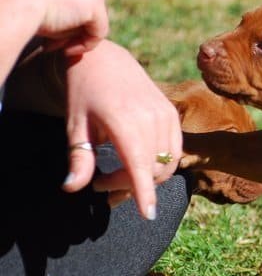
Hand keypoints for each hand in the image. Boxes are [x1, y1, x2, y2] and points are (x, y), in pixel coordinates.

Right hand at [0, 0, 169, 68]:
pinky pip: (97, 33)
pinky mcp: (94, 0)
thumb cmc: (13, 3)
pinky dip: (81, 43)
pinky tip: (60, 42)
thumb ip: (68, 4)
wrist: (4, 2)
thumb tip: (84, 34)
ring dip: (75, 35)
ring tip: (50, 34)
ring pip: (95, 22)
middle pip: (101, 1)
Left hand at [60, 40, 181, 219]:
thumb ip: (78, 159)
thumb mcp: (75, 126)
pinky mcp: (172, 115)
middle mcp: (151, 118)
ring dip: (147, 178)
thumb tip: (72, 188)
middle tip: (102, 187)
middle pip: (152, 169)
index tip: (148, 215)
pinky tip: (138, 164)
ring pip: (167, 163)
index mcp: (124, 120)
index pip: (140, 164)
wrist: (105, 60)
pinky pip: (174, 150)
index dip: (144, 192)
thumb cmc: (84, 93)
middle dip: (131, 187)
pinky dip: (160, 165)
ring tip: (118, 179)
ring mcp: (166, 115)